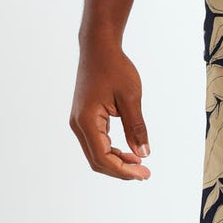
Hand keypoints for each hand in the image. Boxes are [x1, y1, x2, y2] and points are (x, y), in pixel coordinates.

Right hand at [69, 41, 151, 177]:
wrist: (99, 48)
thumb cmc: (115, 68)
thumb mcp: (130, 97)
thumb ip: (136, 127)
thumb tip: (144, 153)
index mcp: (86, 120)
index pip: (103, 157)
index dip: (124, 170)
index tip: (144, 173)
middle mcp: (78, 124)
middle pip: (97, 160)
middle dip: (120, 170)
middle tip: (145, 174)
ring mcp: (80, 122)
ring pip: (96, 153)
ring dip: (117, 161)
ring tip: (140, 164)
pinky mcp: (85, 118)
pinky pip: (97, 142)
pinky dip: (112, 151)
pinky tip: (129, 152)